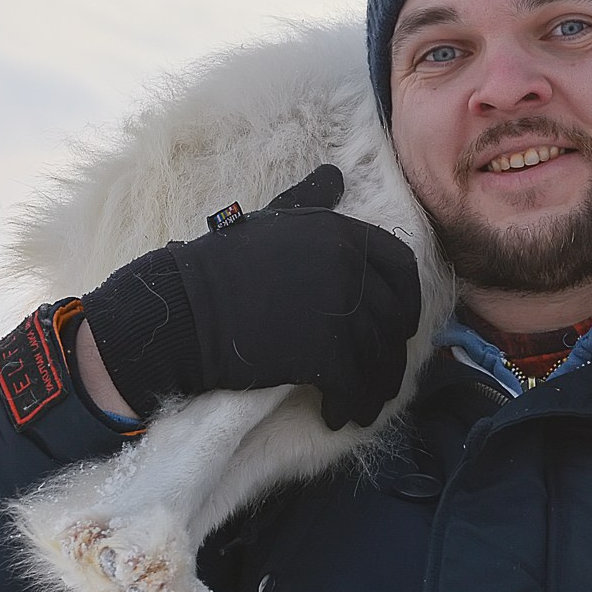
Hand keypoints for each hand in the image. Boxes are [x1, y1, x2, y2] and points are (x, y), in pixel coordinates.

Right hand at [84, 164, 422, 427]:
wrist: (184, 308)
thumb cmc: (222, 265)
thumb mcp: (271, 221)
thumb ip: (310, 201)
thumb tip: (335, 174)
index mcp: (343, 233)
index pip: (401, 267)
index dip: (407, 301)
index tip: (401, 325)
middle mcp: (350, 267)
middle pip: (394, 318)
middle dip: (391, 353)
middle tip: (379, 375)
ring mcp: (340, 311)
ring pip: (379, 358)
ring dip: (375, 388)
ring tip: (362, 405)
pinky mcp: (325, 355)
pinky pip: (355, 387)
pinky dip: (352, 406)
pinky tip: (339, 416)